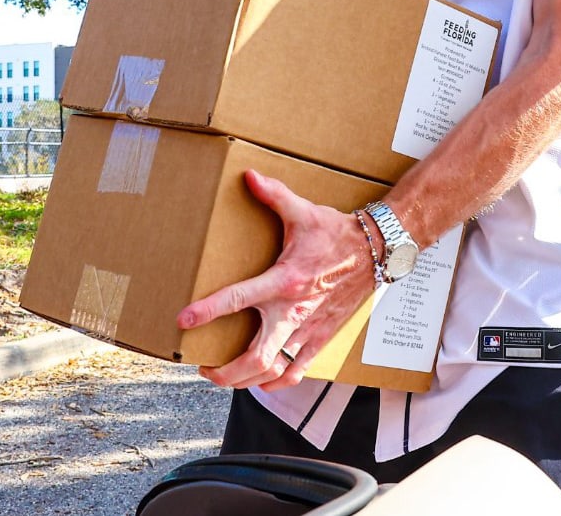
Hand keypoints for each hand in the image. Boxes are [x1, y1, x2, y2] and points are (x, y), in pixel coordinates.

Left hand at [177, 170, 375, 391]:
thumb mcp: (304, 212)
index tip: (184, 320)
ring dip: (245, 381)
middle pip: (255, 357)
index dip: (208, 311)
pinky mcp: (321, 339)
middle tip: (204, 367)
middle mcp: (293, 311)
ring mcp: (308, 329)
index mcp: (283, 281)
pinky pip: (297, 373)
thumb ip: (274, 195)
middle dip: (224, 371)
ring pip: (273, 371)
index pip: (237, 299)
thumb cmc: (337, 234)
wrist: (377, 252)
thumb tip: (249, 176)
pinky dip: (275, 383)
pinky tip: (261, 383)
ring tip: (225, 377)